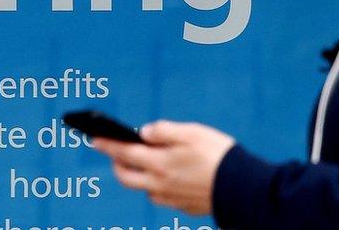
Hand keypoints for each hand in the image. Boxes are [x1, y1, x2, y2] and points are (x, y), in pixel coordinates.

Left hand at [92, 120, 235, 214]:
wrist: (244, 188)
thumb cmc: (218, 154)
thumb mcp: (191, 132)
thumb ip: (164, 131)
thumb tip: (144, 133)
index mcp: (159, 163)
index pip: (124, 153)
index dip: (107, 145)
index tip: (94, 139)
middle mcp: (160, 184)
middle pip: (126, 177)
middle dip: (117, 164)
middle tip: (117, 152)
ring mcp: (171, 198)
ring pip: (144, 189)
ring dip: (138, 175)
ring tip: (144, 161)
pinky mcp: (184, 207)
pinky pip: (162, 197)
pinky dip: (158, 186)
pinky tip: (168, 177)